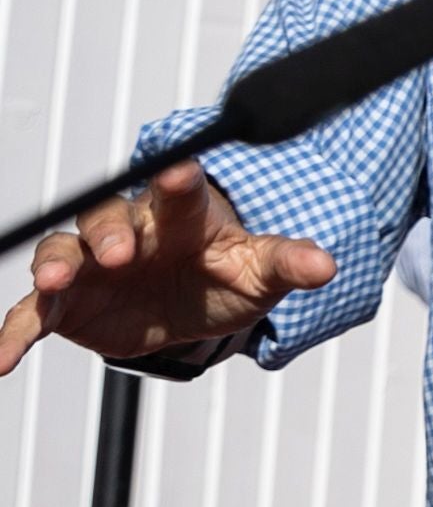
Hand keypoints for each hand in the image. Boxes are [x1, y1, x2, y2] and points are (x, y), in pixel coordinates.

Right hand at [0, 162, 334, 381]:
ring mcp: (90, 265)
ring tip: (54, 284)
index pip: (178, 192)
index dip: (178, 181)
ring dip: (54, 266)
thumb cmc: (225, 274)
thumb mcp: (259, 273)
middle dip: (108, 232)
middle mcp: (127, 231)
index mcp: (180, 216)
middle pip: (106, 218)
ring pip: (60, 253)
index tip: (180, 171)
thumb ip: (287, 264)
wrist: (193, 305)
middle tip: (119, 254)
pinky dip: (13, 334)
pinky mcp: (66, 304)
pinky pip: (32, 314)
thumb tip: (326, 266)